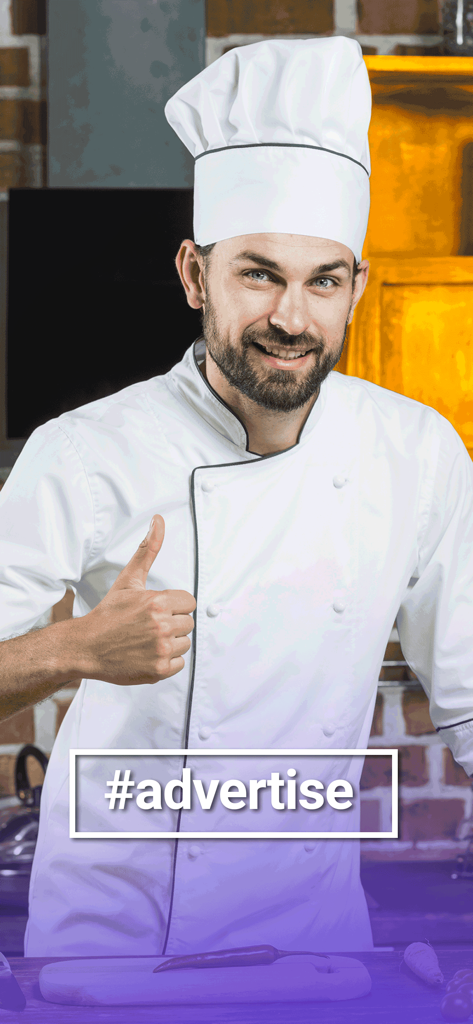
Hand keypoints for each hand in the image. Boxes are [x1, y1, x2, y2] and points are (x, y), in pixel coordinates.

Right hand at [72, 515, 195, 684]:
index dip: (174, 605)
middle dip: (172, 623)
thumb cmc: (108, 615)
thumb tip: (158, 522)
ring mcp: (161, 650)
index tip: (157, 610)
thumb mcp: (128, 580)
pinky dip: (166, 661)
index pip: (189, 602)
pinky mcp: (159, 670)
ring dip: (170, 642)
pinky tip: (148, 653)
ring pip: (185, 643)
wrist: (86, 647)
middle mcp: (161, 626)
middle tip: (148, 626)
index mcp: (157, 602)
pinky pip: (179, 663)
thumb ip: (147, 551)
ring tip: (147, 639)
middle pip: (188, 623)